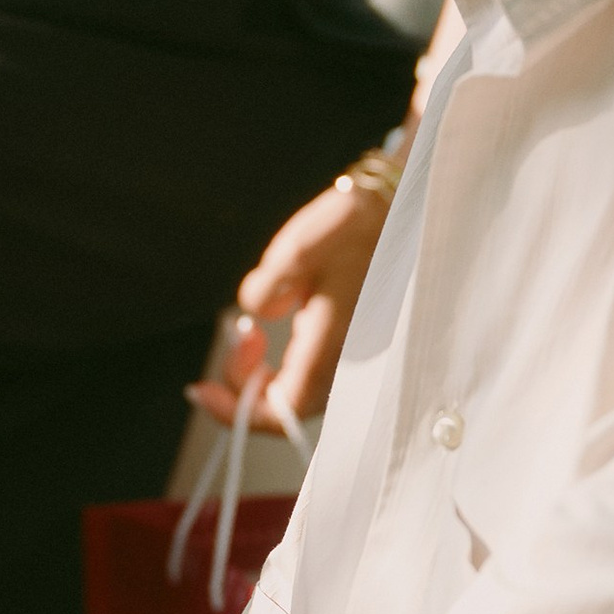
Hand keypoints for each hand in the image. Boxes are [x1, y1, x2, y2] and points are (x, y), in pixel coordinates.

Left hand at [189, 178, 391, 434]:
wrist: (409, 203)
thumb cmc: (359, 222)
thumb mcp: (300, 248)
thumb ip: (268, 286)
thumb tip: (258, 312)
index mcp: (332, 345)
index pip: (282, 410)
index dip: (238, 410)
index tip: (204, 389)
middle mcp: (348, 357)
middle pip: (289, 404)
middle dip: (248, 384)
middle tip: (236, 340)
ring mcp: (355, 349)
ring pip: (301, 385)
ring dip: (266, 369)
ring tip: (250, 330)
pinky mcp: (357, 334)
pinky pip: (315, 364)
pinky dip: (287, 355)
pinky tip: (283, 312)